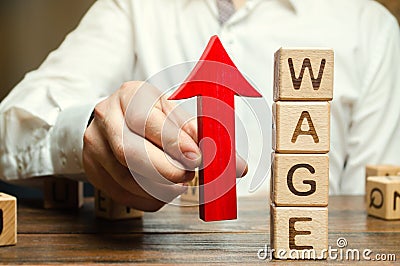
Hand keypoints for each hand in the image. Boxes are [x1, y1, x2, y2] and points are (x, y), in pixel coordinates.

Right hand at [83, 81, 246, 211]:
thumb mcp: (175, 114)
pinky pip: (120, 192)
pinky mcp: (91, 166)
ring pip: (125, 177)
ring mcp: (94, 142)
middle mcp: (107, 115)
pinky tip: (161, 192)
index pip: (148, 120)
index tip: (196, 157)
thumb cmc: (151, 116)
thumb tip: (237, 166)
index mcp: (131, 94)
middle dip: (166, 170)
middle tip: (189, 176)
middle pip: (131, 152)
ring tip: (177, 185)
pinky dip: (146, 198)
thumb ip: (204, 137)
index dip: (174, 142)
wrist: (113, 119)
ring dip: (159, 188)